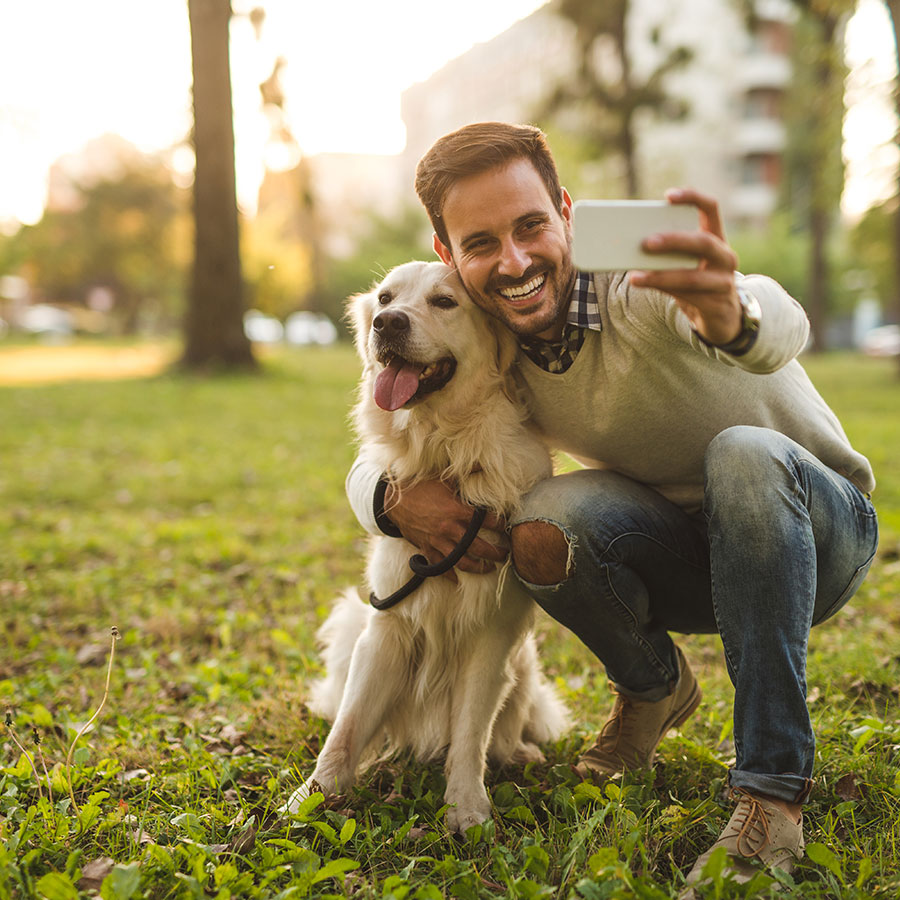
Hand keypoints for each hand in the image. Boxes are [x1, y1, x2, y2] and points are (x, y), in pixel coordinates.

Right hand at [384, 479, 507, 579]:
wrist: (393, 500)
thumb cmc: (420, 486)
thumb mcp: (444, 478)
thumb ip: (465, 473)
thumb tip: (481, 464)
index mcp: (458, 510)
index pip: (487, 521)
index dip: (500, 524)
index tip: (507, 527)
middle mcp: (450, 529)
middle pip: (479, 547)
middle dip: (495, 552)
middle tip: (505, 553)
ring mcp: (438, 541)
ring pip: (463, 561)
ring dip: (479, 567)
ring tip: (489, 568)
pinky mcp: (426, 549)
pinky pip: (440, 567)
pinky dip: (450, 575)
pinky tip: (458, 579)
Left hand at [629, 188, 741, 345]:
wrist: (719, 315)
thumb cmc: (695, 281)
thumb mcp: (685, 261)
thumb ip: (667, 251)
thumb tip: (627, 243)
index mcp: (716, 237)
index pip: (710, 208)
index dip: (692, 198)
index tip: (668, 196)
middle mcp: (725, 256)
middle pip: (703, 242)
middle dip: (674, 240)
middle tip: (646, 242)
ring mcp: (724, 281)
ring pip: (692, 276)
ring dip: (661, 275)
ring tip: (635, 276)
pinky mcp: (716, 304)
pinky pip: (688, 297)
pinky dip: (664, 290)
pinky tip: (645, 287)